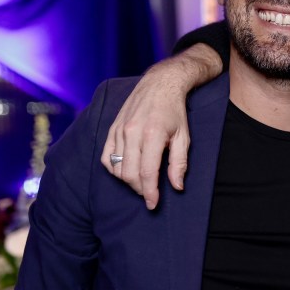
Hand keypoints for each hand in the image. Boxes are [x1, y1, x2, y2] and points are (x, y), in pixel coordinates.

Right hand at [101, 45, 222, 208]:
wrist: (159, 85)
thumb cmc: (175, 112)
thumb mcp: (184, 137)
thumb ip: (179, 163)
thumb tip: (176, 187)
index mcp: (152, 135)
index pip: (147, 172)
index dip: (149, 192)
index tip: (152, 204)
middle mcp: (132, 133)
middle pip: (129, 173)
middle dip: (139, 189)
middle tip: (150, 193)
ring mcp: (119, 130)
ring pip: (116, 168)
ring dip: (127, 180)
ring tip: (141, 181)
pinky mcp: (111, 129)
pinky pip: (106, 157)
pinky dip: (114, 169)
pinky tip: (125, 171)